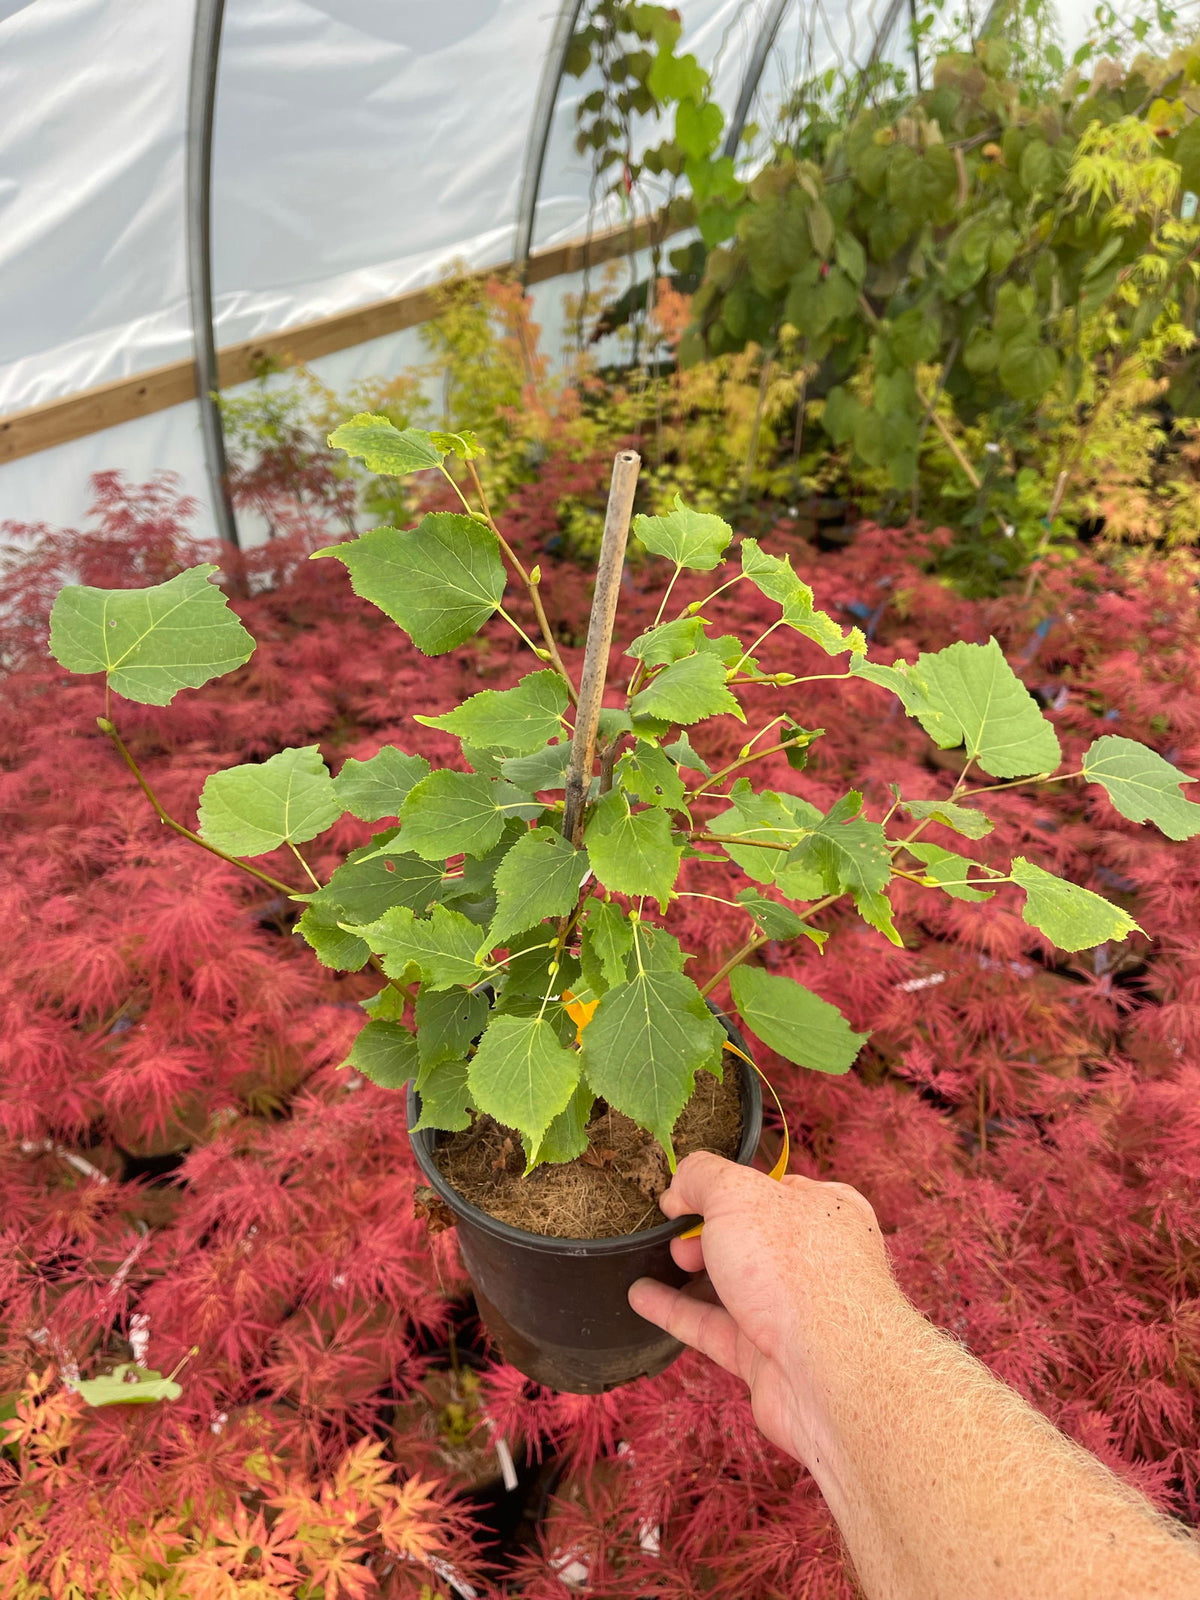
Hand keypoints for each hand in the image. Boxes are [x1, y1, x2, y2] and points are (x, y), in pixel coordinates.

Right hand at [629, 1152, 912, 1467]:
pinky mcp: (767, 1357)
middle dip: (704, 1231)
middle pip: (749, 1237)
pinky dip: (676, 1310)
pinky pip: (713, 1327)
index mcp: (825, 1210)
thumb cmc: (797, 1270)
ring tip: (647, 1257)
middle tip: (674, 1233)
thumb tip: (679, 1190)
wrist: (831, 1374)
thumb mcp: (738, 1194)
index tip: (685, 1191)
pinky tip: (641, 1296)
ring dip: (687, 1272)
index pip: (770, 1188)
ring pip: (730, 1285)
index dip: (725, 1187)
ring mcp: (791, 1311)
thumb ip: (702, 1177)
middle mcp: (813, 1260)